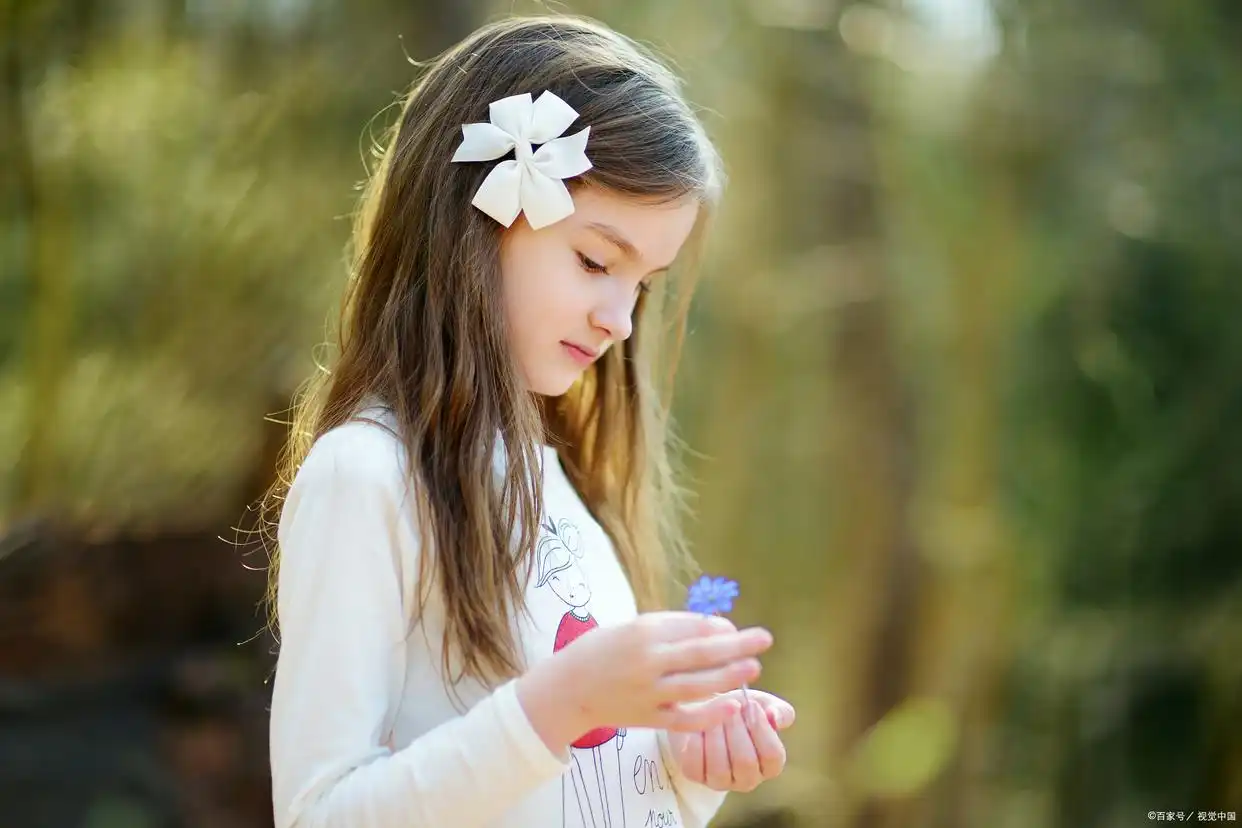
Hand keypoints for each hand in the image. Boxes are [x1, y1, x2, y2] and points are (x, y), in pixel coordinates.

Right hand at [518, 612, 772, 753]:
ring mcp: (648, 692)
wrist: (567, 689)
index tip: (735, 628)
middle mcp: (647, 660)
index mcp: (643, 632)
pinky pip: (685, 719)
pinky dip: (710, 714)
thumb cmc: (602, 650)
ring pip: (698, 686)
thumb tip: (714, 627)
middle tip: (764, 639)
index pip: (692, 626)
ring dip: (730, 676)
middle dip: (737, 644)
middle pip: (701, 652)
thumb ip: (669, 627)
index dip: (719, 627)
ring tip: (753, 668)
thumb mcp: (631, 627)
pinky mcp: (647, 718)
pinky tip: (732, 706)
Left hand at [667, 689, 794, 791]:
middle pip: (746, 762)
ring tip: (714, 714)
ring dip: (716, 734)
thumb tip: (775, 718)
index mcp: (770, 765)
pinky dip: (695, 742)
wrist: (704, 707)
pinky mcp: (695, 775)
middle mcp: (748, 779)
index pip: (773, 755)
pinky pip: (695, 764)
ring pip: (720, 767)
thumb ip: (780, 711)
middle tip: (730, 707)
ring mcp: (720, 781)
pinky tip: (698, 726)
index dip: (761, 728)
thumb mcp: (763, 704)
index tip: (751, 704)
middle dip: (737, 729)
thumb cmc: (739, 708)